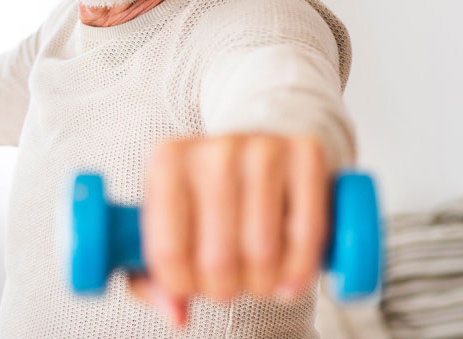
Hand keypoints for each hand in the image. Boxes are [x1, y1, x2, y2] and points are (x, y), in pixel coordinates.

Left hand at [129, 134, 328, 326]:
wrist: (259, 151)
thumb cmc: (206, 198)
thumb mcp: (167, 226)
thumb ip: (154, 277)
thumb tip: (177, 314)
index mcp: (167, 162)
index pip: (169, 251)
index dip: (183, 286)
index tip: (191, 287)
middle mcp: (214, 149)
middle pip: (217, 259)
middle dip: (224, 290)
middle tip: (229, 284)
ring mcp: (263, 148)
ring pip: (263, 252)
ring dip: (262, 285)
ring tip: (258, 279)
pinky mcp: (307, 154)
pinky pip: (307, 234)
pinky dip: (300, 270)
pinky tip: (289, 278)